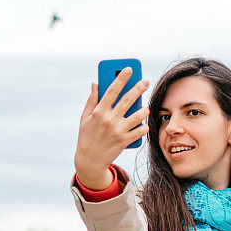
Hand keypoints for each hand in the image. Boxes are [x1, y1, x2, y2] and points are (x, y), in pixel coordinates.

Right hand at [74, 67, 149, 185]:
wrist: (90, 162)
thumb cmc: (86, 137)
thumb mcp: (84, 119)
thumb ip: (91, 100)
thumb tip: (95, 83)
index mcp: (98, 112)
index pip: (112, 90)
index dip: (121, 78)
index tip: (129, 69)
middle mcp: (109, 120)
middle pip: (128, 99)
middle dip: (139, 88)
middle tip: (146, 81)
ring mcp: (118, 131)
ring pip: (139, 115)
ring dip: (144, 109)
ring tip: (144, 108)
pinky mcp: (125, 141)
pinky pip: (141, 130)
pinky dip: (144, 127)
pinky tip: (143, 125)